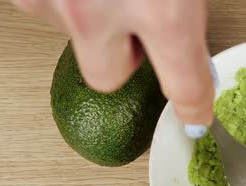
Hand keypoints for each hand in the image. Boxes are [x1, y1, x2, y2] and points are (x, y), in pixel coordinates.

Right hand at [13, 0, 213, 125]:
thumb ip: (184, 11)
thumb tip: (189, 35)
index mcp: (160, 9)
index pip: (183, 86)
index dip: (194, 104)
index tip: (195, 115)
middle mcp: (98, 11)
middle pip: (108, 78)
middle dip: (125, 58)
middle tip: (137, 24)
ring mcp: (56, 0)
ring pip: (76, 40)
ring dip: (94, 21)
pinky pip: (50, 9)